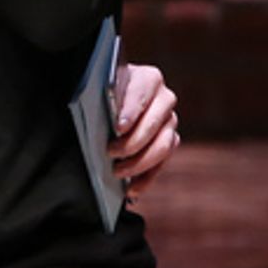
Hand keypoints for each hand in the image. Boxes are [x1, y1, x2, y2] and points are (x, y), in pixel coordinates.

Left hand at [109, 62, 179, 200]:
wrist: (112, 101)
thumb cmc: (103, 95)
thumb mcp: (99, 91)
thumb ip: (100, 99)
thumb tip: (98, 121)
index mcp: (148, 79)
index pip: (143, 93)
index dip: (131, 111)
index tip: (118, 127)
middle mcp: (164, 99)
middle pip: (155, 123)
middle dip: (132, 142)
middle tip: (110, 152)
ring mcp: (169, 122)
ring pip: (164, 146)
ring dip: (140, 162)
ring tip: (117, 172)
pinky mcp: (169, 143)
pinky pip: (162, 164)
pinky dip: (146, 178)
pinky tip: (131, 189)